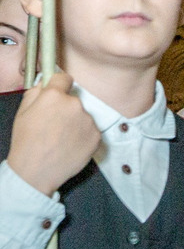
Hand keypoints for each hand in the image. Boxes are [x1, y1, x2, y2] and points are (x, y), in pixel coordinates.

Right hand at [5, 73, 98, 196]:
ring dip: (74, 122)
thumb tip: (45, 83)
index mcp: (54, 96)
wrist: (37, 170)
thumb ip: (35, 92)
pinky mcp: (96, 135)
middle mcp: (75, 105)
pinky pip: (90, 129)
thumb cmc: (26, 142)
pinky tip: (69, 144)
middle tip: (53, 124)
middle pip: (72, 100)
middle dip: (64, 108)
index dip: (59, 84)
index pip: (64, 78)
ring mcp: (88, 120)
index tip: (57, 91)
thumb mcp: (22, 112)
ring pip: (82, 115)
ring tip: (60, 137)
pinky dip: (82, 135)